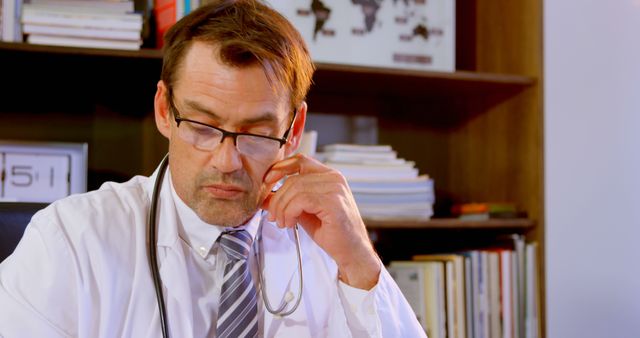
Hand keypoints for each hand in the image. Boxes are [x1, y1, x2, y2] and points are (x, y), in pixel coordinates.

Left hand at [262, 154, 380, 289]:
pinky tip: (290, 223)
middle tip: (273, 217)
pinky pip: (301, 201)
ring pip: (295, 189)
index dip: (280, 168)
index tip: (267, 181)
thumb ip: (287, 201)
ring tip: (283, 223)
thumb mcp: (303, 212)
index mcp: (329, 176)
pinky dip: (290, 213)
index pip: (300, 161)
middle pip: (293, 178)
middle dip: (277, 199)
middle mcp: (334, 178)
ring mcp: (335, 188)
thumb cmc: (331, 232)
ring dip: (282, 209)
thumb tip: (264, 197)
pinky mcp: (333, 202)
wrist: (351, 251)